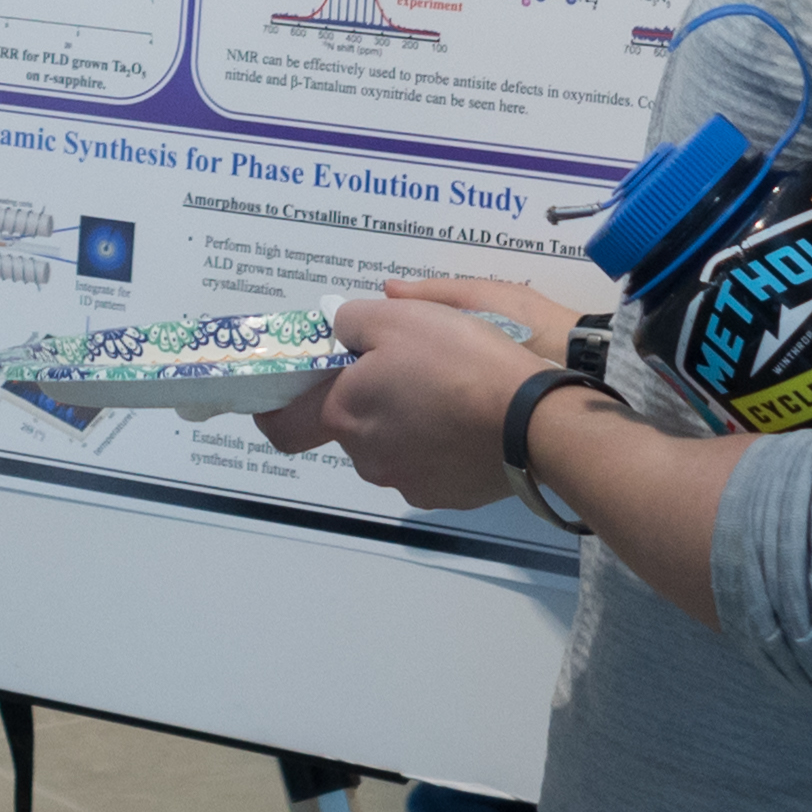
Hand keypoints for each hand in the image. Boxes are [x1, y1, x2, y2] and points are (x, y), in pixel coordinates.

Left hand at [252, 278, 590, 509]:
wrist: (533, 421)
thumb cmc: (457, 361)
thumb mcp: (398, 316)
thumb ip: (352, 321)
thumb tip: (341, 333)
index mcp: (345, 414)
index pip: (283, 427)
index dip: (278, 408)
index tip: (288, 390)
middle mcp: (368, 457)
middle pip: (349, 426)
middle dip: (366, 399)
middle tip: (403, 364)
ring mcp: (409, 482)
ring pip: (390, 445)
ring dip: (404, 420)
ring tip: (446, 387)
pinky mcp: (448, 495)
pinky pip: (429, 463)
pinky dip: (438, 443)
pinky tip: (467, 417)